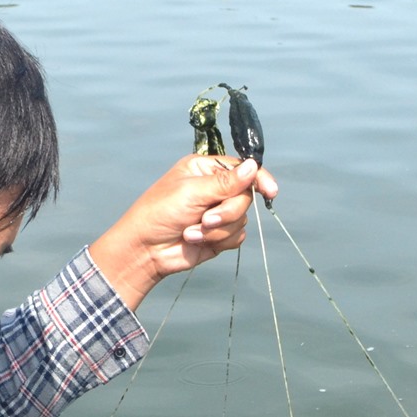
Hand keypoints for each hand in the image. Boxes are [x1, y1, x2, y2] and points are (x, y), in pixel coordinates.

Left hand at [89, 156, 279, 311]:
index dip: (258, 178)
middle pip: (245, 197)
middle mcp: (214, 189)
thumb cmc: (159, 212)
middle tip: (205, 219)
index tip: (270, 191)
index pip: (241, 170)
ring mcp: (218, 213)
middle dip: (227, 212)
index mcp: (206, 170)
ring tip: (192, 232)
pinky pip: (237, 237)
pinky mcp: (219, 235)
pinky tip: (196, 240)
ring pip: (242, 220)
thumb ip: (226, 182)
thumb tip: (253, 166)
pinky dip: (219, 241)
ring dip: (218, 229)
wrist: (146, 250)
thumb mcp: (192, 192)